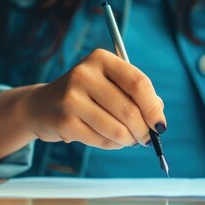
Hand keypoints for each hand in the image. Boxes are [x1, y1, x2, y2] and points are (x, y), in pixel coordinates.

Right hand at [22, 49, 165, 148]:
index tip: (160, 125)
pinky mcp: (64, 120)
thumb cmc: (88, 95)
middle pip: (129, 109)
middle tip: (147, 139)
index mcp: (101, 59)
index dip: (153, 107)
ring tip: (129, 139)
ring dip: (129, 140)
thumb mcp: (111, 84)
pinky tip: (110, 140)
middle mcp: (84, 74)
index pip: (138, 83)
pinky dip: (112, 145)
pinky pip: (101, 140)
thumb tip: (158, 117)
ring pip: (117, 129)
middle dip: (144, 130)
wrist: (44, 105)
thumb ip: (137, 95)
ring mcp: (71, 97)